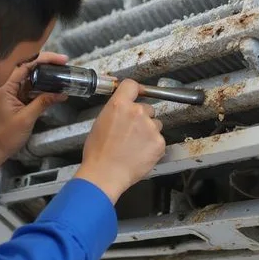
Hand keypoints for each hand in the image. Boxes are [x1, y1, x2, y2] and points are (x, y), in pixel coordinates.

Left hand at [0, 52, 68, 168]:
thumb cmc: (4, 136)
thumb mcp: (27, 118)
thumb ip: (44, 102)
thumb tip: (61, 93)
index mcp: (4, 86)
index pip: (26, 64)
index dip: (46, 60)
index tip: (62, 60)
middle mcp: (3, 85)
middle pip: (27, 68)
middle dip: (46, 66)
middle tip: (64, 66)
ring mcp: (6, 92)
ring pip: (28, 78)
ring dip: (44, 77)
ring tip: (61, 75)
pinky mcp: (10, 100)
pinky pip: (26, 89)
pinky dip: (38, 88)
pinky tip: (51, 88)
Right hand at [74, 80, 165, 203]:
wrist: (105, 174)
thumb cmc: (98, 153)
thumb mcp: (100, 123)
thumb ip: (115, 111)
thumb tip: (122, 109)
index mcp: (119, 105)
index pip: (132, 85)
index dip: (136, 90)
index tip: (137, 94)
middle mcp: (138, 112)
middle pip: (147, 107)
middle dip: (142, 117)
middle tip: (131, 132)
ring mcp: (150, 127)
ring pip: (155, 124)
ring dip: (149, 132)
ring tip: (135, 146)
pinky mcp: (159, 142)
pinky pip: (159, 140)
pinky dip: (152, 146)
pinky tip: (140, 154)